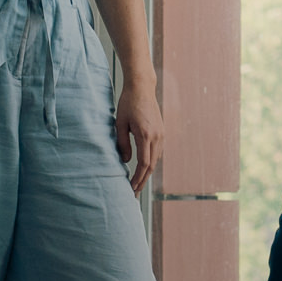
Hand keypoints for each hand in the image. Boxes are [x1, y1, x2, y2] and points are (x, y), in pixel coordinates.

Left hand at [112, 80, 163, 196]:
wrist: (142, 87)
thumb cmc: (128, 103)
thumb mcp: (120, 123)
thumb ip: (122, 143)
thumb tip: (126, 161)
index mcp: (145, 134)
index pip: (144, 164)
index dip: (138, 178)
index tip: (131, 188)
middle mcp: (157, 136)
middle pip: (152, 165)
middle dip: (142, 180)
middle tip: (134, 193)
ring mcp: (161, 134)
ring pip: (156, 160)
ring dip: (147, 173)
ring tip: (138, 184)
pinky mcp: (162, 131)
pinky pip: (157, 152)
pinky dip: (151, 162)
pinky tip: (144, 168)